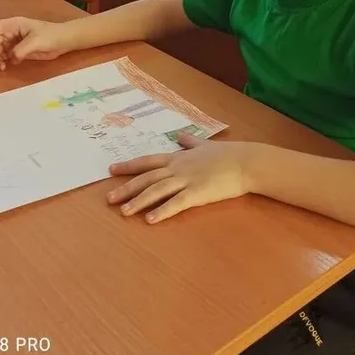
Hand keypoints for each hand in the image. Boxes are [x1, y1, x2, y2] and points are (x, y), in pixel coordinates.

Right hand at [0, 16, 70, 74]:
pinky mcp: (16, 52)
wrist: (64, 41)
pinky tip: (1, 68)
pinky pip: (3, 57)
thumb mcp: (36, 41)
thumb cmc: (51, 35)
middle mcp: (9, 32)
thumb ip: (21, 49)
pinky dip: (0, 63)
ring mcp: (12, 42)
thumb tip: (10, 58)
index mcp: (13, 24)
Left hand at [107, 132, 250, 222]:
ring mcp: (187, 180)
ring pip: (157, 191)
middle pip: (147, 178)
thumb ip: (190, 142)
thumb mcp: (204, 144)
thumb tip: (180, 135)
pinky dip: (162, 211)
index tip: (111, 170)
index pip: (148, 161)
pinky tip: (150, 220)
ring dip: (139, 201)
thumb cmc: (227, 154)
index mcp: (178, 157)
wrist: (245, 162)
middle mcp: (178, 168)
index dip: (129, 166)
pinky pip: (176, 204)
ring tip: (123, 211)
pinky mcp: (197, 193)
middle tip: (108, 199)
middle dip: (126, 188)